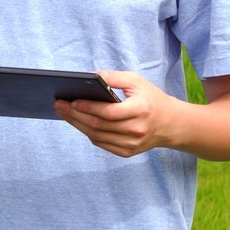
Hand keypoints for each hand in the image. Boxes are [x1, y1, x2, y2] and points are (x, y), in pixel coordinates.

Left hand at [55, 68, 229, 160]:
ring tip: (63, 112)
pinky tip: (77, 121)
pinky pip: (101, 143)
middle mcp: (136, 130)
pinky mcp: (127, 153)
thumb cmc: (151, 98)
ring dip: (77, 124)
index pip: (109, 112)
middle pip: (98, 125)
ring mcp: (131, 145)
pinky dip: (87, 132)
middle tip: (58, 105)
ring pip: (96, 136)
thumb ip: (113, 77)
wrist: (172, 124)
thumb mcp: (136, 81)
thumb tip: (89, 76)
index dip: (88, 107)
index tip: (71, 100)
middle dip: (75, 115)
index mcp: (140, 110)